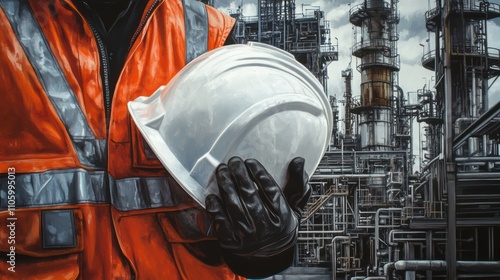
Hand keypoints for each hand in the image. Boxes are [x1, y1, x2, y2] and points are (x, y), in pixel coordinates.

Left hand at [205, 156, 310, 277]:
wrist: (271, 255)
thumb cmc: (281, 223)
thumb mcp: (295, 206)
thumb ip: (297, 183)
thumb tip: (298, 161)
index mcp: (283, 216)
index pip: (271, 191)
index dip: (259, 174)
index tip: (250, 161)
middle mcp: (266, 227)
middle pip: (251, 197)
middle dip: (240, 176)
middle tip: (233, 162)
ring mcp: (249, 236)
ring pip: (235, 208)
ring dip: (227, 188)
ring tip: (222, 172)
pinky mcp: (233, 243)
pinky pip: (222, 225)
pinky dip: (216, 210)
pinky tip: (212, 196)